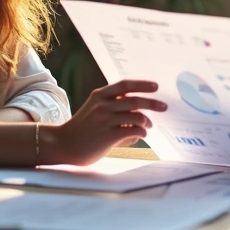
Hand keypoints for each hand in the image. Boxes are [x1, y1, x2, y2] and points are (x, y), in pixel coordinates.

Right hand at [43, 79, 165, 165]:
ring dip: (147, 121)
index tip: (156, 86)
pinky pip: (133, 131)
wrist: (64, 144)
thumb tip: (140, 110)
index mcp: (99, 95)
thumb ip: (113, 106)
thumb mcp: (94, 109)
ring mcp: (105, 120)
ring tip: (149, 125)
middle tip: (164, 106)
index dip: (142, 84)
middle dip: (152, 103)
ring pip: (136, 116)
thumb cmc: (83, 128)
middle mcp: (102, 105)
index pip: (125, 85)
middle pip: (135, 100)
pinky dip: (142, 132)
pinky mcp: (108, 136)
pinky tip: (142, 135)